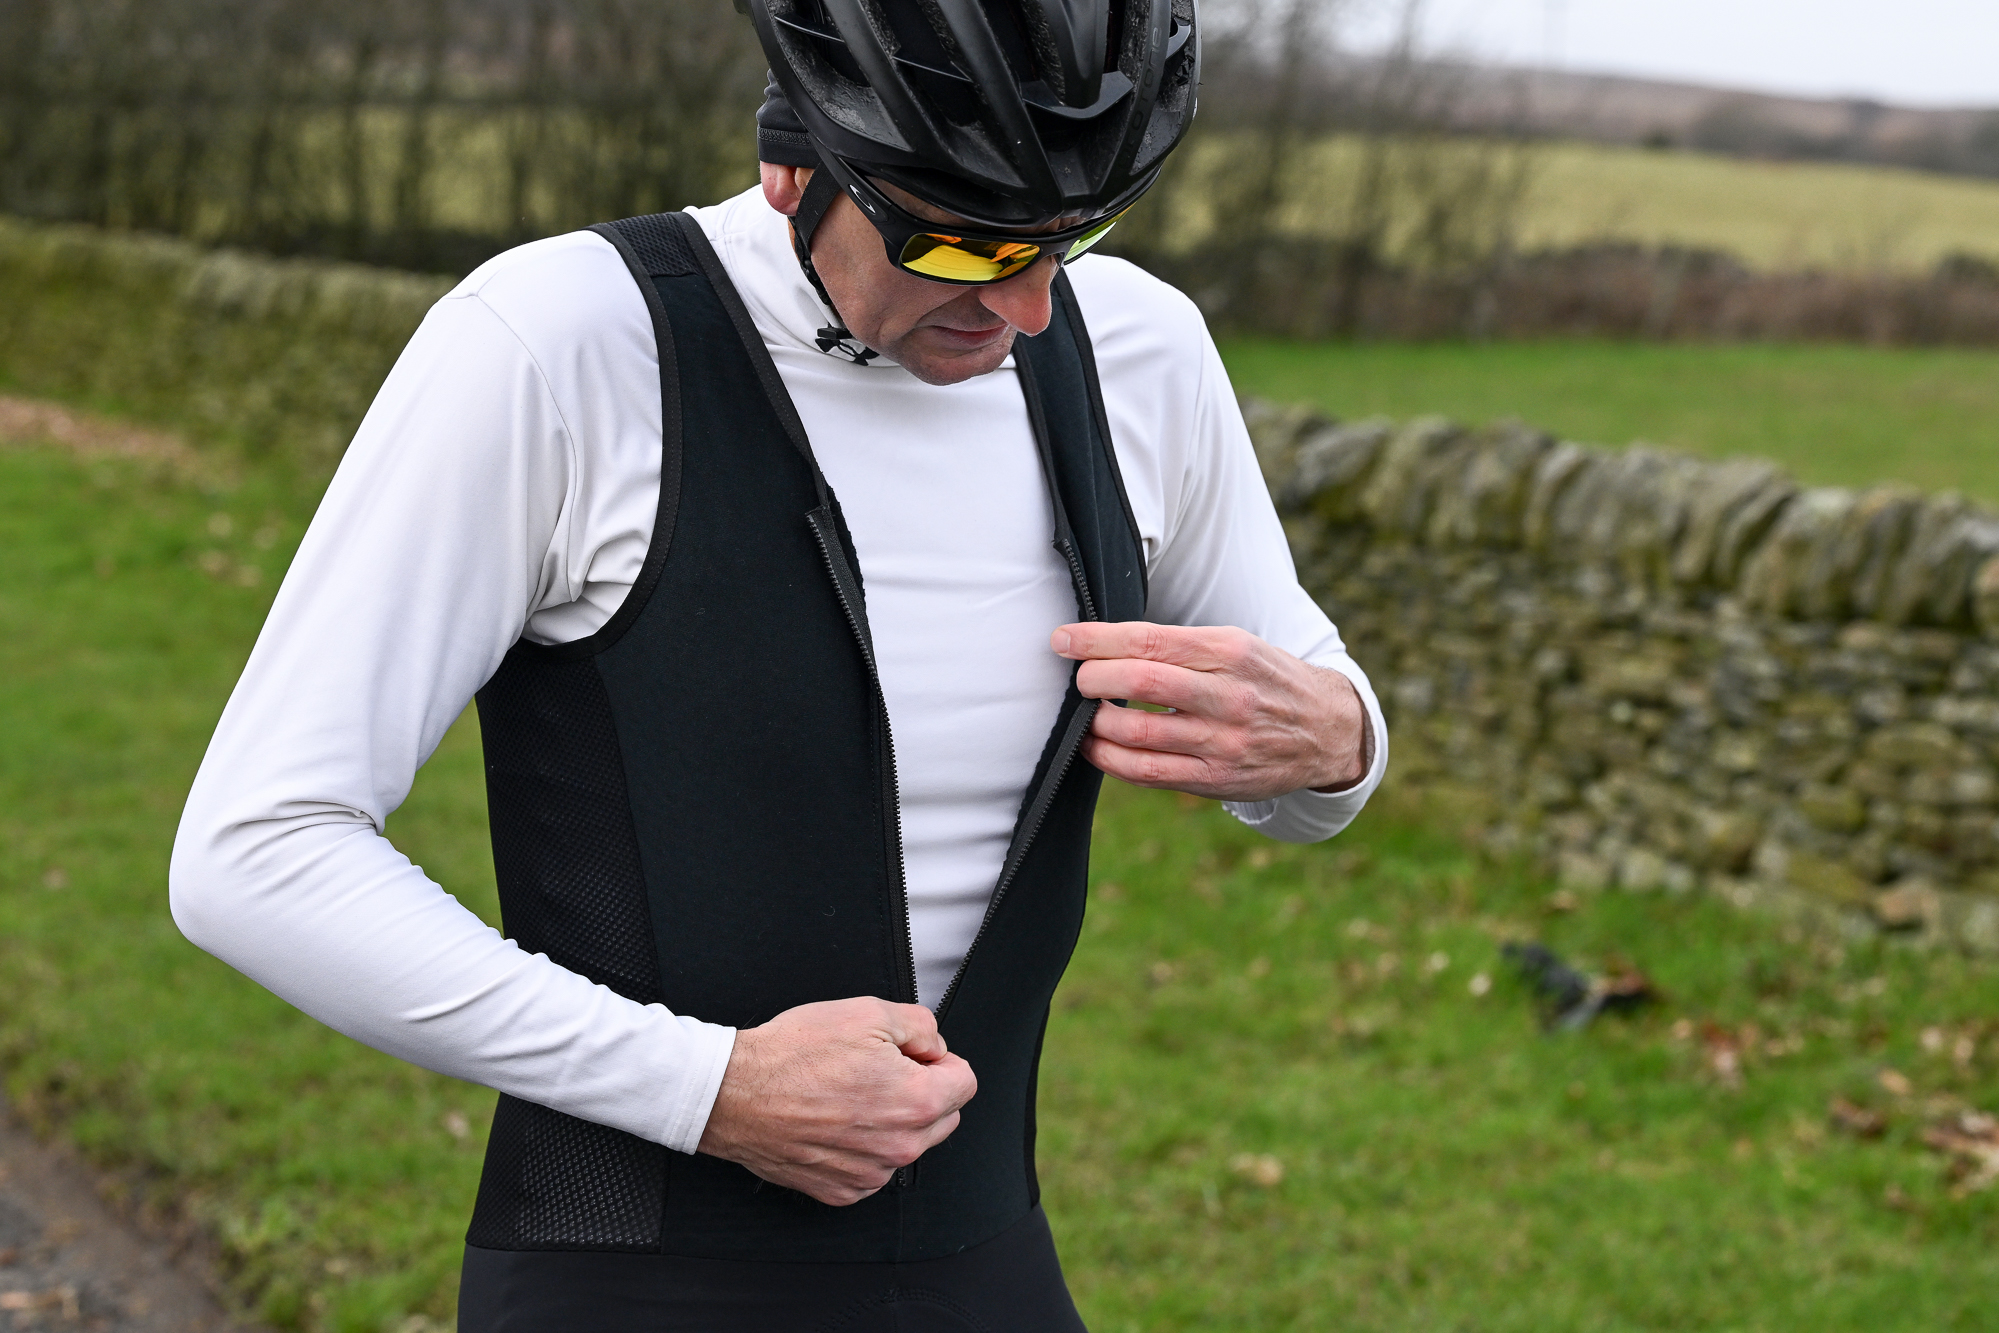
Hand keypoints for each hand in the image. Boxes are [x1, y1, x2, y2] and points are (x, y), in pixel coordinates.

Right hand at [696, 997, 976, 1205]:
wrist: (735, 1093)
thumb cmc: (792, 1055)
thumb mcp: (868, 1012)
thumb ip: (921, 1027)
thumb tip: (934, 1046)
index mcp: (917, 1102)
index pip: (965, 1082)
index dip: (939, 1061)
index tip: (915, 1056)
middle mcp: (900, 1147)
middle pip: (942, 1116)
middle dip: (921, 1090)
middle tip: (878, 1070)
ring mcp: (871, 1174)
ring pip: (906, 1143)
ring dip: (891, 1119)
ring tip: (848, 1093)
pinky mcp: (842, 1190)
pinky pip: (872, 1166)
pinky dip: (861, 1146)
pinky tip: (833, 1120)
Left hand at [1053, 621, 1367, 801]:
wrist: (1326, 731)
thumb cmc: (1265, 680)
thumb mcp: (1238, 646)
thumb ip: (1180, 646)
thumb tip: (1102, 645)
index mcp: (1231, 651)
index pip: (1150, 640)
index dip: (1097, 639)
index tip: (1063, 639)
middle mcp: (1229, 696)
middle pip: (1142, 681)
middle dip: (1093, 678)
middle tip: (1076, 679)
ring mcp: (1224, 742)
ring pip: (1140, 732)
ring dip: (1096, 722)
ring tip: (1083, 713)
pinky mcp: (1217, 780)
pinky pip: (1149, 773)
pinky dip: (1111, 760)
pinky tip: (1096, 746)